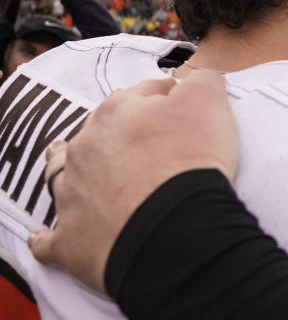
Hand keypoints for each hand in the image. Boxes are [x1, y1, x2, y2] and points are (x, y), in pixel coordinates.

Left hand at [28, 70, 238, 292]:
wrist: (172, 226)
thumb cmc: (190, 160)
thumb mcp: (208, 101)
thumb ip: (201, 81)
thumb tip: (195, 79)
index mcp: (117, 112)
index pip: (144, 93)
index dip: (168, 99)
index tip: (185, 110)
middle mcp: (86, 147)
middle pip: (101, 128)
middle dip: (120, 130)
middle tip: (146, 141)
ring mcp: (73, 192)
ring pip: (62, 173)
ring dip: (73, 168)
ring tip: (80, 167)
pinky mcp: (70, 239)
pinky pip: (49, 239)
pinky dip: (50, 236)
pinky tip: (47, 237)